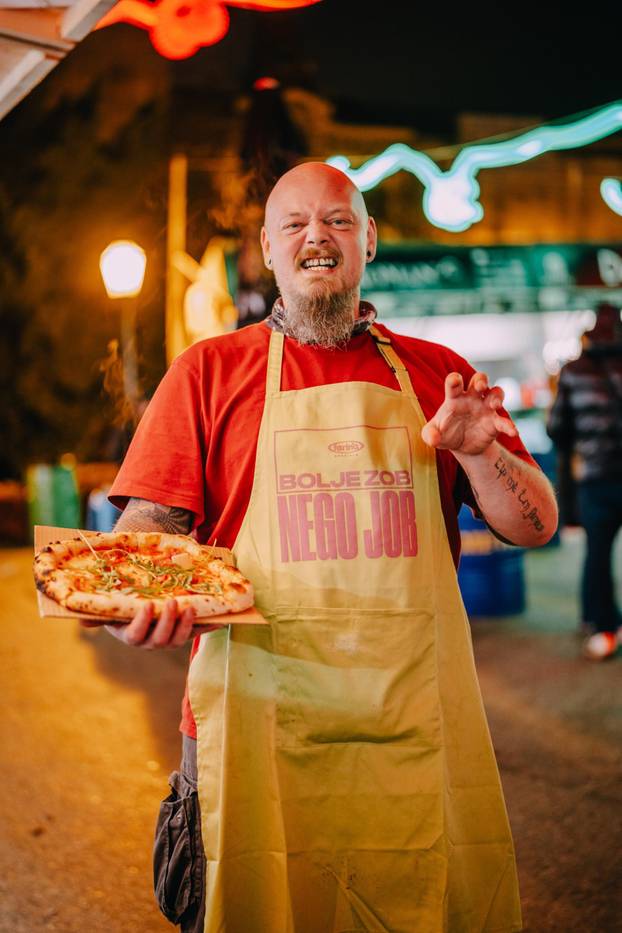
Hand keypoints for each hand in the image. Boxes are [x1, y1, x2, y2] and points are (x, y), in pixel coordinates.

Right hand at [80, 598, 223, 647]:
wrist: (138, 604)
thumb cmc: (121, 605)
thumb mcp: (108, 608)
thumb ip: (97, 615)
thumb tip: (82, 622)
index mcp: (130, 635)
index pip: (135, 635)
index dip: (142, 623)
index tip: (147, 606)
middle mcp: (150, 641)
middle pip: (160, 640)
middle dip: (168, 622)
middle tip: (173, 602)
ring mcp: (168, 638)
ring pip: (178, 639)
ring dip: (186, 625)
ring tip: (191, 607)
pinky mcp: (184, 632)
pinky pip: (198, 632)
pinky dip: (210, 626)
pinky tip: (222, 619)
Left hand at [421, 371, 516, 455]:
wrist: (460, 445)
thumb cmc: (444, 433)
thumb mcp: (432, 435)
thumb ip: (430, 435)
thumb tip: (433, 439)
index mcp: (455, 397)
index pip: (455, 383)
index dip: (454, 380)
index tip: (454, 380)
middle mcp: (472, 398)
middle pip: (480, 380)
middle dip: (481, 380)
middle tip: (480, 386)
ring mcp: (485, 408)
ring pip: (496, 393)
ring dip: (497, 396)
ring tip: (495, 405)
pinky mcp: (495, 423)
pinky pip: (504, 421)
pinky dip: (509, 426)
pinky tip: (513, 432)